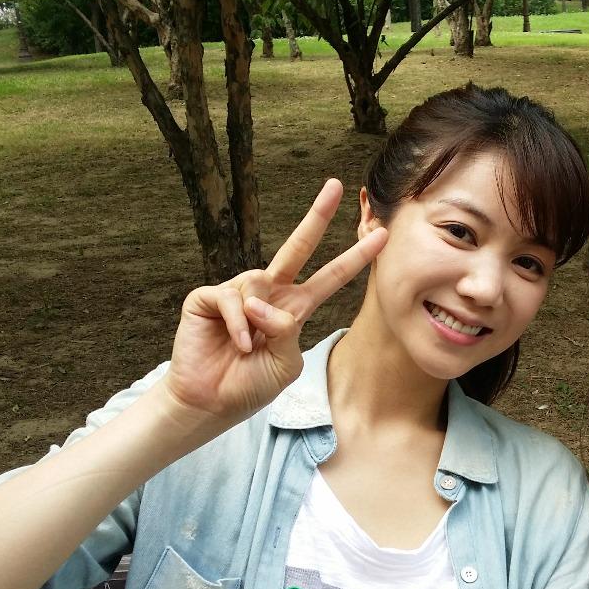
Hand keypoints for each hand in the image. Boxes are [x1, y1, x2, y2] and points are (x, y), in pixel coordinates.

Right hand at [160, 180, 386, 424]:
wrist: (210, 403)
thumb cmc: (249, 385)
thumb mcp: (285, 364)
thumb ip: (288, 332)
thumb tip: (267, 302)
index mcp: (293, 309)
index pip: (330, 277)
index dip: (354, 257)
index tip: (380, 235)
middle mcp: (268, 293)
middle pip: (297, 247)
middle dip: (317, 216)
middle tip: (337, 185)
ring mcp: (238, 292)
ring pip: (260, 285)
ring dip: (258, 320)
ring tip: (249, 346)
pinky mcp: (207, 297)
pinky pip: (232, 299)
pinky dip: (239, 324)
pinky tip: (238, 343)